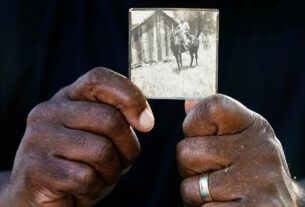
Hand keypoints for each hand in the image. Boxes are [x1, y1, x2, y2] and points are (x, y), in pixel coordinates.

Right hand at [5, 68, 153, 205]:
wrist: (42, 196)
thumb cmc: (79, 163)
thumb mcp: (101, 135)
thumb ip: (117, 119)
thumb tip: (145, 120)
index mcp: (67, 98)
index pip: (99, 79)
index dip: (130, 97)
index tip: (147, 123)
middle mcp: (49, 112)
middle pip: (109, 119)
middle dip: (128, 147)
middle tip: (121, 161)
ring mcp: (38, 139)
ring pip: (101, 151)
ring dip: (112, 172)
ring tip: (99, 176)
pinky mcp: (36, 169)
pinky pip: (86, 178)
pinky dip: (95, 189)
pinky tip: (82, 189)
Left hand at [177, 94, 297, 206]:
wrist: (278, 206)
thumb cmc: (249, 168)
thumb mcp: (241, 137)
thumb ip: (214, 120)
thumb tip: (189, 101)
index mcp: (255, 126)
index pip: (211, 107)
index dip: (194, 124)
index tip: (204, 137)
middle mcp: (260, 151)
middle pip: (186, 151)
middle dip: (190, 167)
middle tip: (213, 173)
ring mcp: (258, 183)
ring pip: (189, 187)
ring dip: (196, 193)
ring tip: (220, 191)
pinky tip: (226, 206)